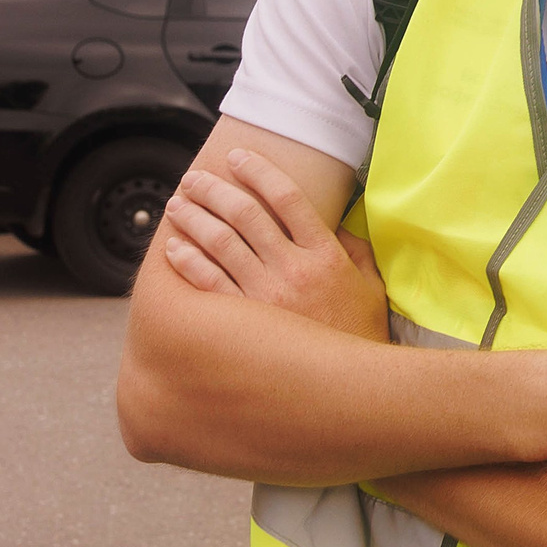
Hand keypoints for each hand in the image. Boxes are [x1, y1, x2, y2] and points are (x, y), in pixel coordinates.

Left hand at [160, 148, 388, 340]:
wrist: (349, 389)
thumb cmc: (360, 336)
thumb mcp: (371, 286)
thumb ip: (356, 251)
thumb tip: (341, 226)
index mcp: (325, 254)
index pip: (287, 198)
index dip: (260, 172)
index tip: (238, 157)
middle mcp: (293, 269)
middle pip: (246, 215)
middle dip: (214, 190)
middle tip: (194, 179)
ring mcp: (266, 296)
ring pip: (220, 244)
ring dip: (194, 219)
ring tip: (177, 205)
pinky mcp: (244, 324)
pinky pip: (208, 285)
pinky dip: (187, 263)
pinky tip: (174, 249)